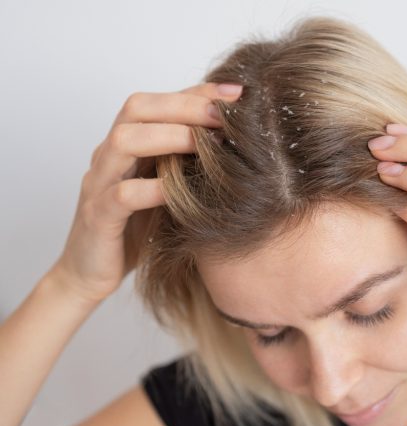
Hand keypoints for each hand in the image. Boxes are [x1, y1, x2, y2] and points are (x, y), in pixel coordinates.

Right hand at [50, 82, 243, 303]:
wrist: (89, 273)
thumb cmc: (136, 229)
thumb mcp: (166, 190)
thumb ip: (186, 165)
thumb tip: (236, 144)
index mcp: (127, 145)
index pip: (158, 102)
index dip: (196, 92)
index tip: (237, 92)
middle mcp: (110, 156)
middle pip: (137, 109)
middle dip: (183, 106)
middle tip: (224, 115)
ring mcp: (100, 184)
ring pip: (124, 141)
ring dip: (168, 136)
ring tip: (205, 143)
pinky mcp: (98, 218)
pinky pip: (122, 195)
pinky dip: (153, 189)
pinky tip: (180, 191)